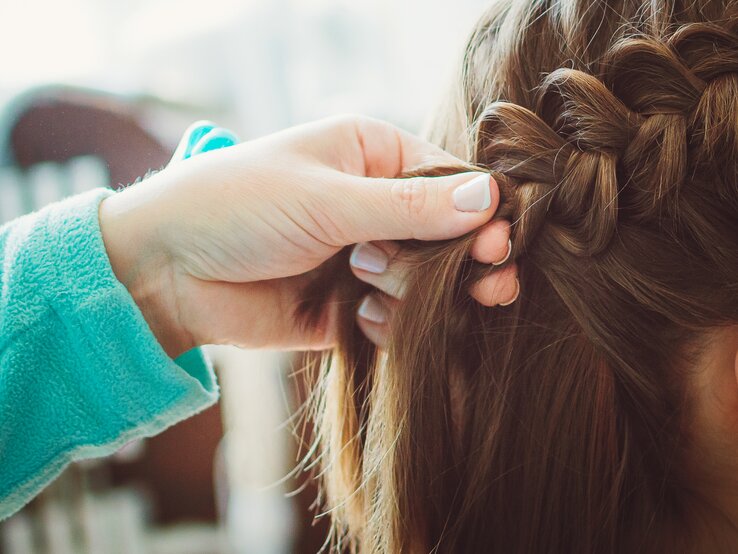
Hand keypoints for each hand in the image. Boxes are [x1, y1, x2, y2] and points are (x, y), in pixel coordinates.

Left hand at [99, 115, 517, 355]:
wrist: (166, 271)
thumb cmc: (237, 206)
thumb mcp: (325, 198)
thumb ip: (409, 206)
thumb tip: (489, 200)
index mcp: (371, 156)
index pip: (450, 180)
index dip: (479, 213)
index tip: (499, 244)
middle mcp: (373, 206)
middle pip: (448, 235)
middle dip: (464, 261)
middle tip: (490, 284)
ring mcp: (362, 258)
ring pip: (427, 284)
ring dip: (415, 293)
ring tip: (370, 282)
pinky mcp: (347, 308)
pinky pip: (395, 322)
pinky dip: (390, 326)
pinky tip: (362, 318)